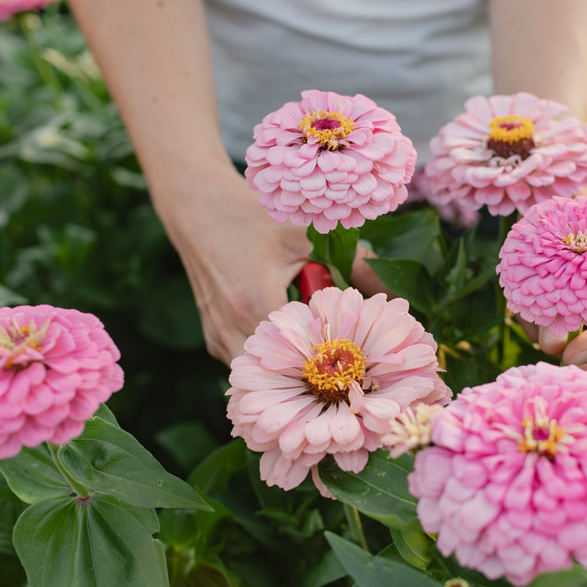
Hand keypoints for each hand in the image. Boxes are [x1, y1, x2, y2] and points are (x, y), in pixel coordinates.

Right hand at [161, 173, 391, 365]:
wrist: (197, 210)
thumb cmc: (250, 217)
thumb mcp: (302, 234)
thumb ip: (350, 258)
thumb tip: (388, 285)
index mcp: (255, 304)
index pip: (300, 357)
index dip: (332, 362)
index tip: (359, 359)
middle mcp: (231, 329)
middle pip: (280, 376)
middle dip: (313, 372)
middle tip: (344, 363)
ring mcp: (218, 337)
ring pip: (261, 374)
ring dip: (290, 367)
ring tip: (320, 351)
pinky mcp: (213, 338)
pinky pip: (247, 363)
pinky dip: (271, 358)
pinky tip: (293, 341)